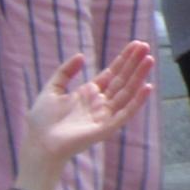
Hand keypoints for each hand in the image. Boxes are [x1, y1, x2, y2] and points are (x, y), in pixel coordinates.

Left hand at [18, 44, 155, 182]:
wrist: (39, 144)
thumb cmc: (42, 121)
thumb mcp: (51, 89)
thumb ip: (65, 72)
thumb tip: (81, 55)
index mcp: (88, 93)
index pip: (112, 73)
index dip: (123, 59)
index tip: (136, 44)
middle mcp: (100, 103)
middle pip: (122, 79)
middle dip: (134, 63)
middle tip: (146, 46)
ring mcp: (105, 115)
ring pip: (127, 92)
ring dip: (139, 76)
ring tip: (149, 59)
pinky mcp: (107, 127)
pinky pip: (126, 112)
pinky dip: (138, 101)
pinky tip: (147, 87)